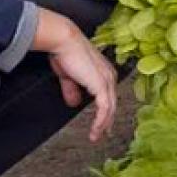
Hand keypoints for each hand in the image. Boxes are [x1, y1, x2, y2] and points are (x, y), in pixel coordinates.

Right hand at [33, 8, 117, 141]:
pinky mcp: (101, 85)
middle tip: (103, 134)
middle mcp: (109, 75)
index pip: (109, 95)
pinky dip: (101, 121)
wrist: (64, 41)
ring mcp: (107, 80)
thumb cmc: (65, 52)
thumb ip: (72, 89)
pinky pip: (104, 109)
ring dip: (103, 124)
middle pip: (112, 103)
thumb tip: (74, 102)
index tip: (102, 123)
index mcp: (104, 71)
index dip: (107, 110)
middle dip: (108, 121)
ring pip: (110, 108)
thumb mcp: (69, 75)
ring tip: (95, 135)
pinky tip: (95, 130)